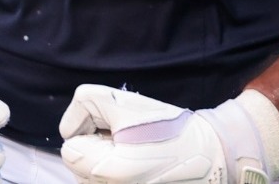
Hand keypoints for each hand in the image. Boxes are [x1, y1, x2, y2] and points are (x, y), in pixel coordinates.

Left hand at [57, 85, 278, 183]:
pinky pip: (108, 183)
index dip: (90, 131)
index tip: (118, 129)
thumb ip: (85, 104)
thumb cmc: (167, 128)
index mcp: (103, 171)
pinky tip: (143, 168)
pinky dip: (117, 175)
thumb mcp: (124, 102)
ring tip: (139, 155)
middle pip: (79, 167)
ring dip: (107, 164)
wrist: (210, 156)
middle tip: (130, 141)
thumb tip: (68, 130)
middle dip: (97, 149)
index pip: (70, 148)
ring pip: (92, 179)